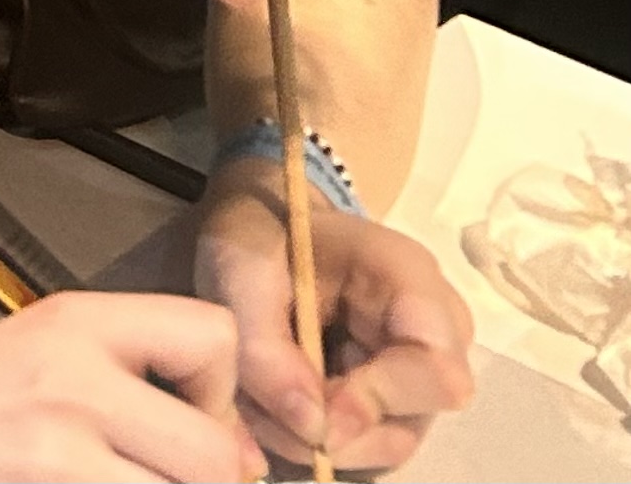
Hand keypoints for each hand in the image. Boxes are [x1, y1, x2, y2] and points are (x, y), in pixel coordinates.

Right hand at [0, 292, 261, 480]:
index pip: (212, 337)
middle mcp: (71, 372)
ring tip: (123, 480)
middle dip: (211, 481)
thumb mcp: (39, 357)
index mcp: (74, 321)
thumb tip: (237, 451)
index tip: (194, 425)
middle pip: (215, 451)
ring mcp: (56, 443)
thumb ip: (129, 381)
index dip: (221, 394)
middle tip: (168, 477)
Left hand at [195, 178, 474, 473]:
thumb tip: (313, 430)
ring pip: (383, 444)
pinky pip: (364, 445)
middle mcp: (436, 334)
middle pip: (409, 422)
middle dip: (330, 429)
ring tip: (257, 401)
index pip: (437, 372)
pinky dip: (313, 438)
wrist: (264, 233)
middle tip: (263, 406)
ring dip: (313, 438)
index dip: (376, 403)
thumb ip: (265, 347)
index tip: (310, 410)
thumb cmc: (259, 239)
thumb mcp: (241, 273)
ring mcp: (420, 374)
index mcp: (410, 280)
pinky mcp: (397, 402)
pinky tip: (274, 405)